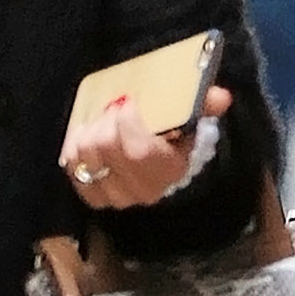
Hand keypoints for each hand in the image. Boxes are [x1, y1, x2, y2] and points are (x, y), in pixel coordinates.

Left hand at [61, 84, 230, 210]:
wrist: (158, 160)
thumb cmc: (172, 135)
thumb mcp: (189, 116)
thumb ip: (204, 104)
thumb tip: (221, 98)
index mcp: (170, 170)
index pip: (139, 151)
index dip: (126, 123)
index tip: (127, 102)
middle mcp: (144, 190)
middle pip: (108, 150)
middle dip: (105, 121)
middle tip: (112, 107)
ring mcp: (117, 197)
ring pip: (86, 159)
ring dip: (88, 132)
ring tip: (101, 120)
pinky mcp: (94, 197)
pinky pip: (73, 170)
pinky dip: (74, 149)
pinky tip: (87, 136)